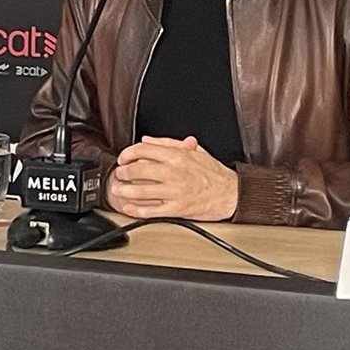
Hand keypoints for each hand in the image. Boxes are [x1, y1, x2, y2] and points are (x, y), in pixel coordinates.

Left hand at [109, 136, 237, 221]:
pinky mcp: (178, 208)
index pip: (145, 150)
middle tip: (119, 174)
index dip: (129, 153)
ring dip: (126, 190)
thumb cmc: (214, 173)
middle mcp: (174, 172)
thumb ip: (169, 143)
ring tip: (117, 189)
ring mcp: (175, 191)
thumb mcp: (194, 151)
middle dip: (124, 172)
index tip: (123, 158)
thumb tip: (148, 140)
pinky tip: (129, 208)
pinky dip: (138, 210)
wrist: (232, 193)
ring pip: (143, 190)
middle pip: (140, 169)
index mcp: (177, 156)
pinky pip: (153, 210)